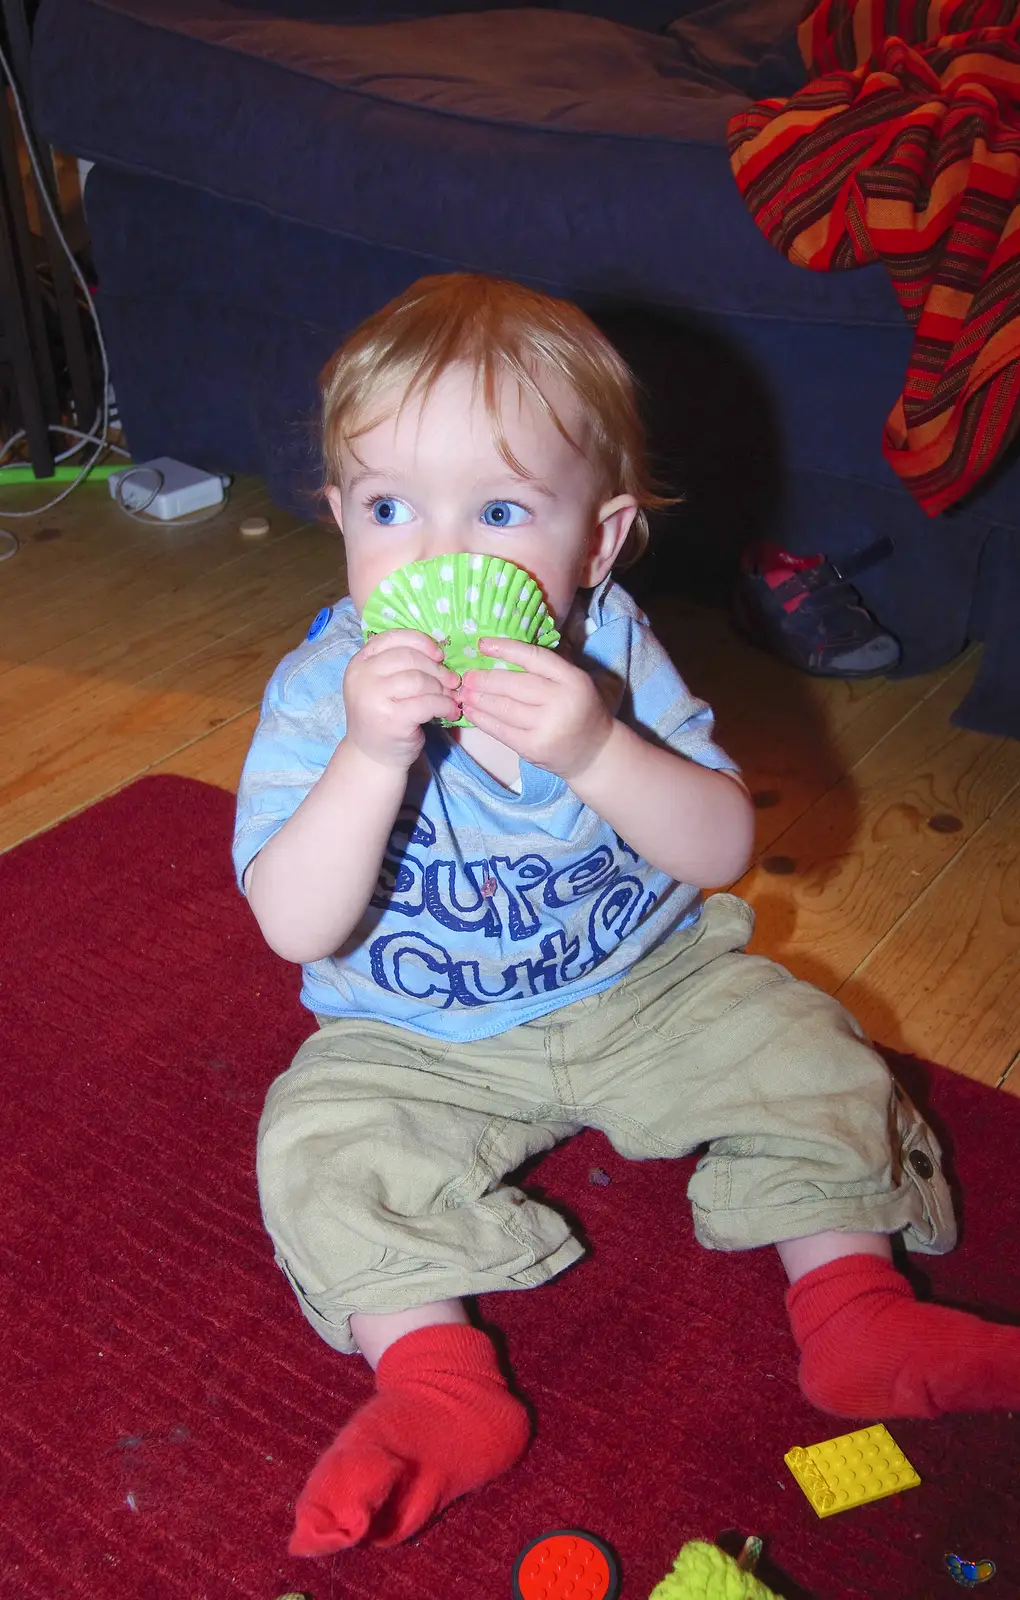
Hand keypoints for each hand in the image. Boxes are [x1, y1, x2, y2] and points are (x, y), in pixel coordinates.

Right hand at [344, 630, 460, 769]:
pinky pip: (427, 703)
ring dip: (442, 689)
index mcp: (359, 662)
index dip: (420, 642)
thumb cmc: (382, 716)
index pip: (392, 638)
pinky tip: (450, 712)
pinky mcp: (391, 719)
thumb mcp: (381, 684)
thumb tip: (440, 652)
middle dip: (436, 668)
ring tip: (450, 698)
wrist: (372, 757)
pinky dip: (444, 705)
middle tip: (452, 681)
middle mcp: (362, 677)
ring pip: (419, 680)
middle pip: (409, 657)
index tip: (438, 654)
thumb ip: (399, 664)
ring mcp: (373, 698)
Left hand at [460, 638, 613, 780]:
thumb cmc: (579, 710)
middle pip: (514, 684)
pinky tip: (470, 712)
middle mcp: (560, 701)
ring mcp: (546, 726)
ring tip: (464, 692)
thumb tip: (501, 653)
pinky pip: (501, 730)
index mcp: (572, 679)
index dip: (505, 649)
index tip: (482, 644)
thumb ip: (546, 669)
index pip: (534, 657)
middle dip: (485, 679)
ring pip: (504, 707)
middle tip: (466, 675)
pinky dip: (482, 720)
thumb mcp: (573, 682)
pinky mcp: (533, 747)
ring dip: (479, 699)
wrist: (594, 752)